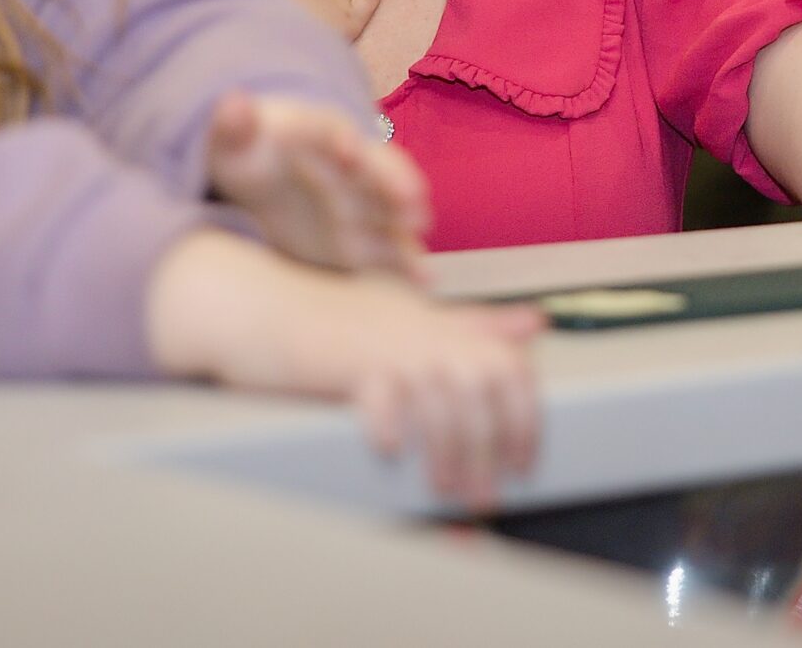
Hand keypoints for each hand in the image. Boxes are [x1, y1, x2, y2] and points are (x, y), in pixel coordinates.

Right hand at [145, 230, 542, 508]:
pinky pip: (380, 397)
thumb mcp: (415, 317)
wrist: (267, 307)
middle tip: (483, 494)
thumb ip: (474, 326)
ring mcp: (385, 345)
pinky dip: (388, 428)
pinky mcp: (346, 361)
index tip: (522, 462)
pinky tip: (389, 451)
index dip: (523, 419)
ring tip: (445, 490)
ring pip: (438, 404)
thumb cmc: (339, 320)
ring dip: (447, 455)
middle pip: (480, 392)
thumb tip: (534, 324)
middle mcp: (422, 332)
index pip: (509, 368)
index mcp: (443, 325)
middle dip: (488, 450)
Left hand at [204, 92, 428, 275]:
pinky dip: (408, 263)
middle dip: (393, 181)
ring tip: (417, 230)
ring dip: (406, 218)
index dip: (340, 143)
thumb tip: (235, 102)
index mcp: (319, 134)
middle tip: (409, 196)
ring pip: (392, 209)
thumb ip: (232, 126)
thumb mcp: (231, 141)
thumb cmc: (247, 156)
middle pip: (377, 169)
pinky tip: (422, 279)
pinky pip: (391, 250)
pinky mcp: (364, 240)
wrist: (261, 188)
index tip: (347, 153)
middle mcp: (351, 165)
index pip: (332, 134)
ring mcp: (362, 203)